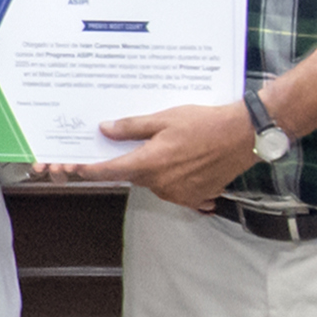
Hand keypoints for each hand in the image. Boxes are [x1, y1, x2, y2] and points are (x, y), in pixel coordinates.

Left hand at [73, 101, 263, 210]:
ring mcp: (177, 194)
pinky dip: (172, 177)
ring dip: (152, 169)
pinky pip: (173, 189)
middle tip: (138, 144)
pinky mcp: (194, 198)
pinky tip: (185, 160)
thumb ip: (132, 128)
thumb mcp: (164, 118)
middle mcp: (160, 184)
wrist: (244, 136)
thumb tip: (104, 130)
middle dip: (128, 162)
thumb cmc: (204, 123)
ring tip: (171, 147)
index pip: (109, 171)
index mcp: (149, 164)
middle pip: (132, 175)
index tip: (72, 166)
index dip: (88, 169)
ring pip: (152, 182)